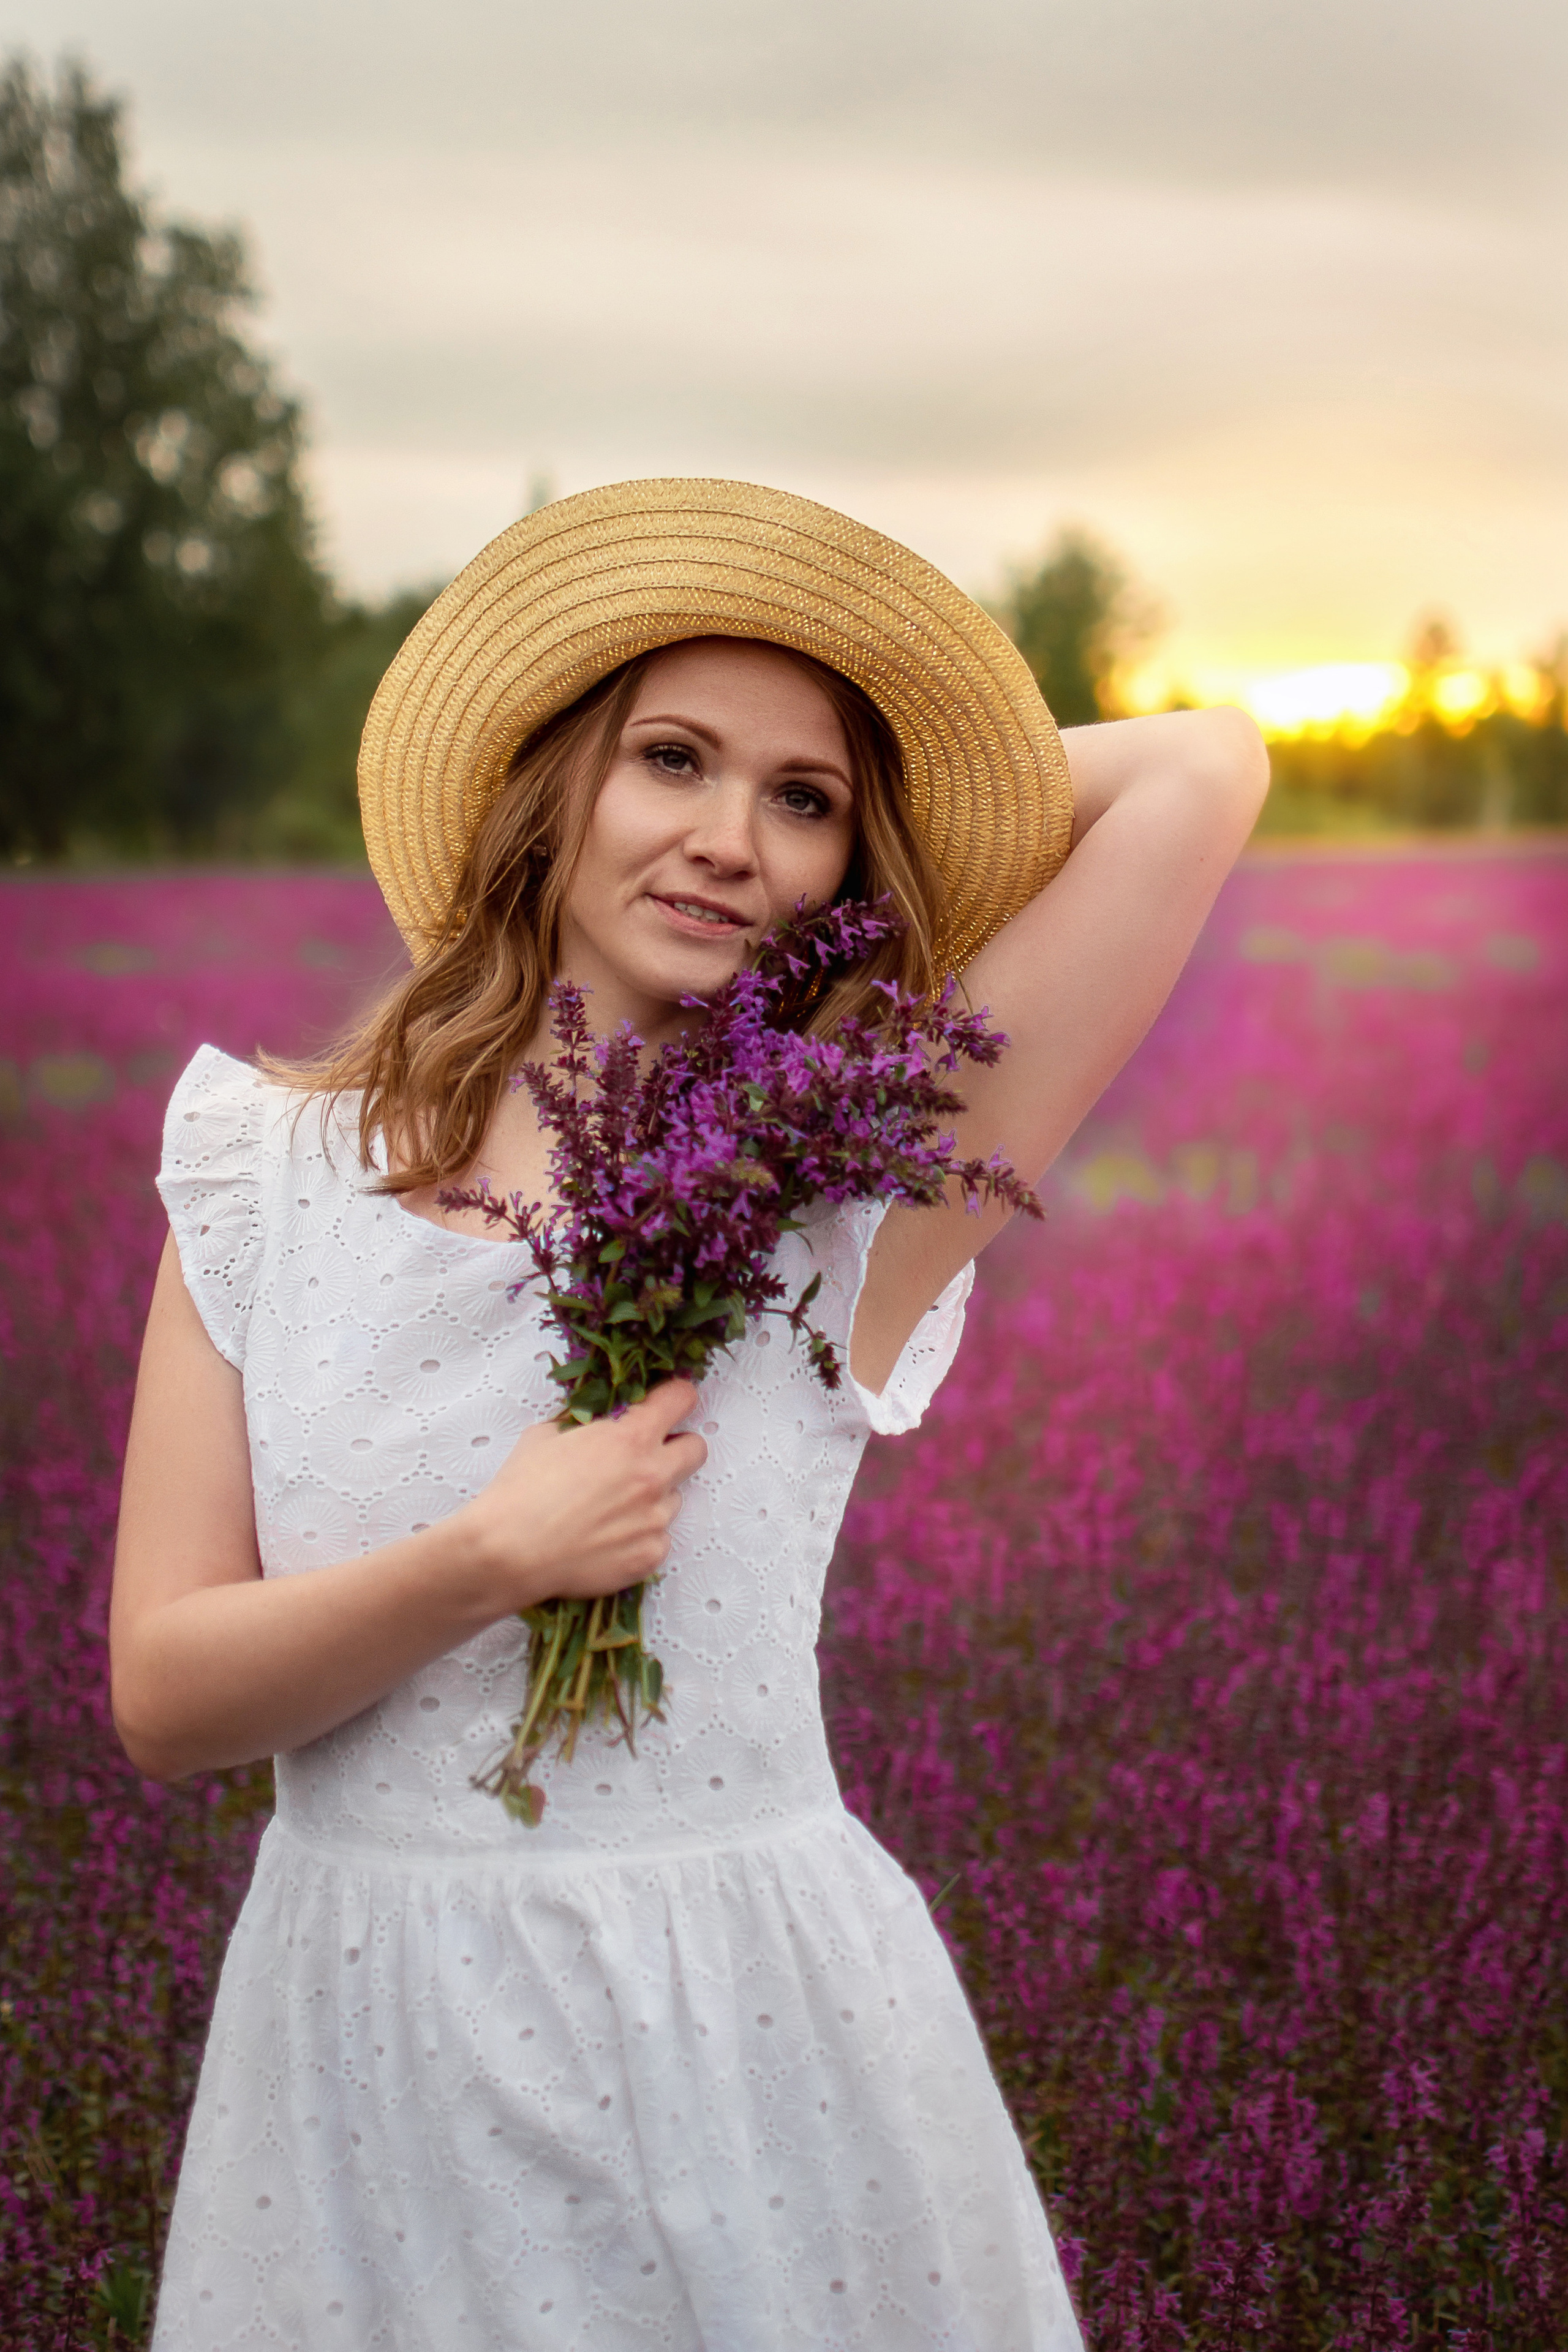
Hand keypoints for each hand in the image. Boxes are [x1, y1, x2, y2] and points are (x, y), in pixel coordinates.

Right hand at [457, 1381, 706, 1613]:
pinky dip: (639, 1537)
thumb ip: (584, 1426)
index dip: (675, 1397)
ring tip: (609, 1510)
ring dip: (651, 1498)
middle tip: (647, 1458)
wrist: (509, 1552)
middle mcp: (652, 1476)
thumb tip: (596, 1427)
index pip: (681, 1399)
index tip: (668, 1403)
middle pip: (696, 1449)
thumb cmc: (521, 1491)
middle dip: (677, 1447)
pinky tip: (606, 1540)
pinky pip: (658, 1539)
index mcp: (630, 1438)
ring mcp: (655, 1519)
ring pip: (674, 1498)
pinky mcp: (650, 1555)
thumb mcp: (547, 1435)